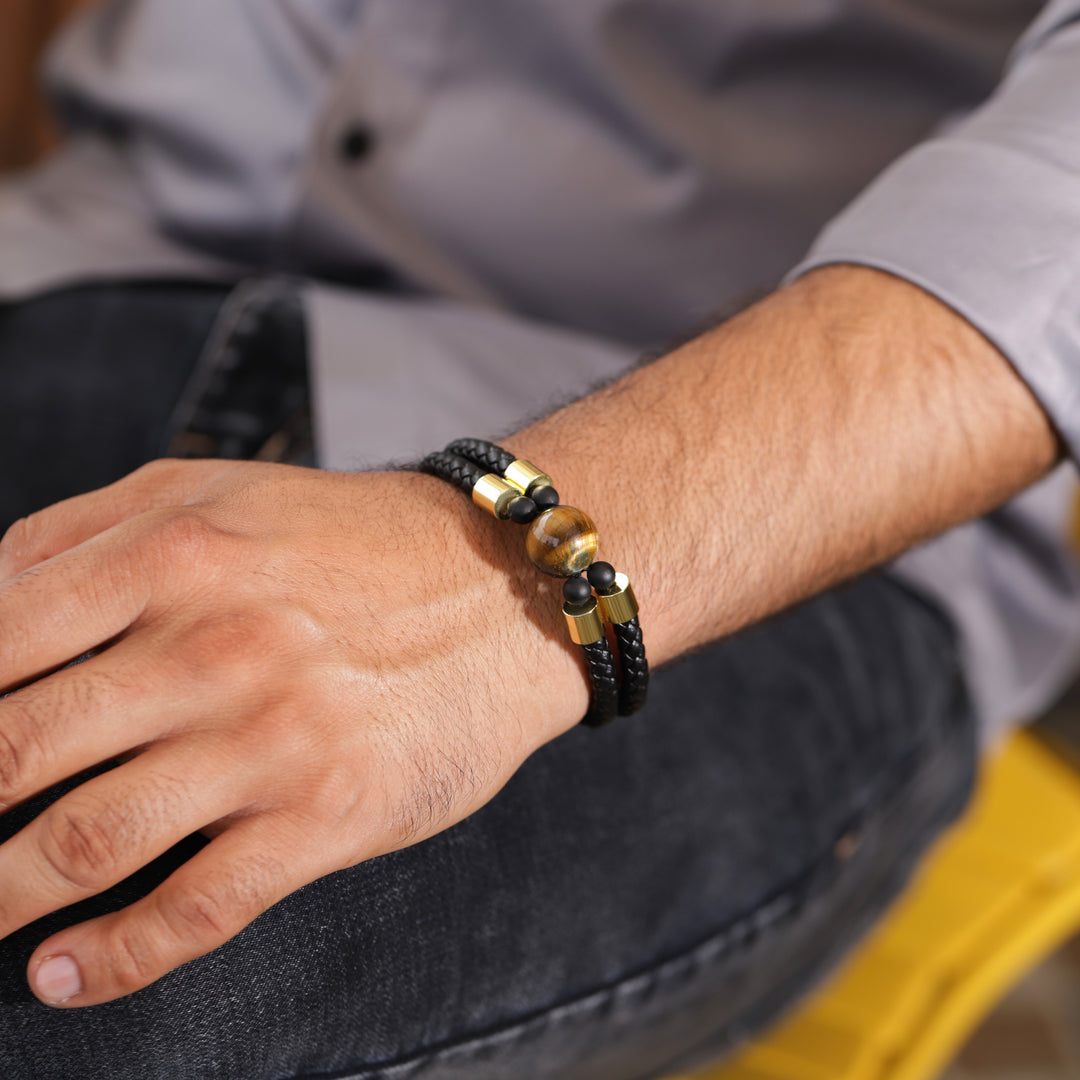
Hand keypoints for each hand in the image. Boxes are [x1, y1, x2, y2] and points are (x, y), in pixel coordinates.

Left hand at [0, 459, 586, 1005]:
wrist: (505, 588)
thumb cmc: (352, 541)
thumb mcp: (211, 493)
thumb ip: (79, 536)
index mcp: (172, 554)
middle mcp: (214, 646)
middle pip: (12, 754)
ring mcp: (274, 737)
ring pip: (84, 842)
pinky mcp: (331, 814)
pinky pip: (197, 908)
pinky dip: (111, 959)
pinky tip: (62, 973)